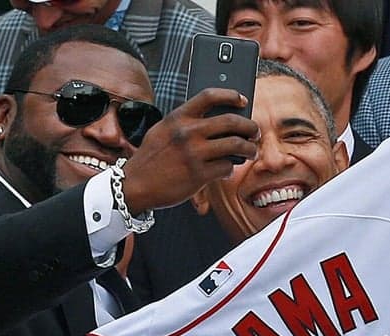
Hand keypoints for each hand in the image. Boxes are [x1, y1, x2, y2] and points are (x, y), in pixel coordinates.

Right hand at [122, 88, 259, 212]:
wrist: (135, 185)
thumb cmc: (151, 159)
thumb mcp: (163, 131)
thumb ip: (185, 123)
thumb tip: (218, 121)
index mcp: (178, 117)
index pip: (210, 96)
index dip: (231, 95)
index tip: (243, 99)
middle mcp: (187, 132)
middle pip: (232, 121)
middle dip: (250, 127)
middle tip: (254, 133)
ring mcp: (194, 154)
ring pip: (236, 145)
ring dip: (249, 149)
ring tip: (250, 152)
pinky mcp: (198, 175)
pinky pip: (227, 168)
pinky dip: (230, 169)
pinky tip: (226, 170)